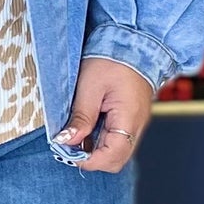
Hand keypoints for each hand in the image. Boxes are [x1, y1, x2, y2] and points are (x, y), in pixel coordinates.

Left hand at [58, 56, 154, 173]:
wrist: (132, 43)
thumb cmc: (112, 59)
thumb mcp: (90, 86)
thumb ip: (80, 117)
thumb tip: (67, 141)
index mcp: (129, 118)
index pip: (112, 156)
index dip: (89, 160)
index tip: (68, 150)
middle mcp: (137, 126)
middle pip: (116, 160)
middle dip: (92, 158)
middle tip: (70, 144)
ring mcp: (135, 123)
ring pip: (116, 152)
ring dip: (95, 149)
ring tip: (77, 132)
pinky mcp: (130, 119)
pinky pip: (117, 140)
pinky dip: (100, 140)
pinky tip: (87, 127)